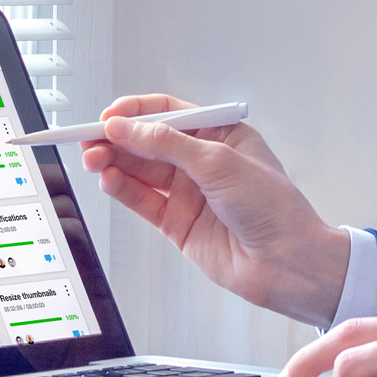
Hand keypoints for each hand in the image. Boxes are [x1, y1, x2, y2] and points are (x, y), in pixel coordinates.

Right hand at [80, 93, 349, 324]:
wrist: (288, 264)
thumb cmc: (275, 208)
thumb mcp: (219, 162)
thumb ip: (168, 144)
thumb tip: (128, 127)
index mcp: (221, 134)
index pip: (168, 112)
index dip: (136, 113)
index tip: (109, 116)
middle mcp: (203, 162)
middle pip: (148, 142)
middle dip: (117, 138)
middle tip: (89, 137)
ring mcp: (190, 193)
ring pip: (141, 171)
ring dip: (114, 162)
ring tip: (93, 158)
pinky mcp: (178, 223)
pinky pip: (143, 201)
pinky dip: (122, 189)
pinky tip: (108, 179)